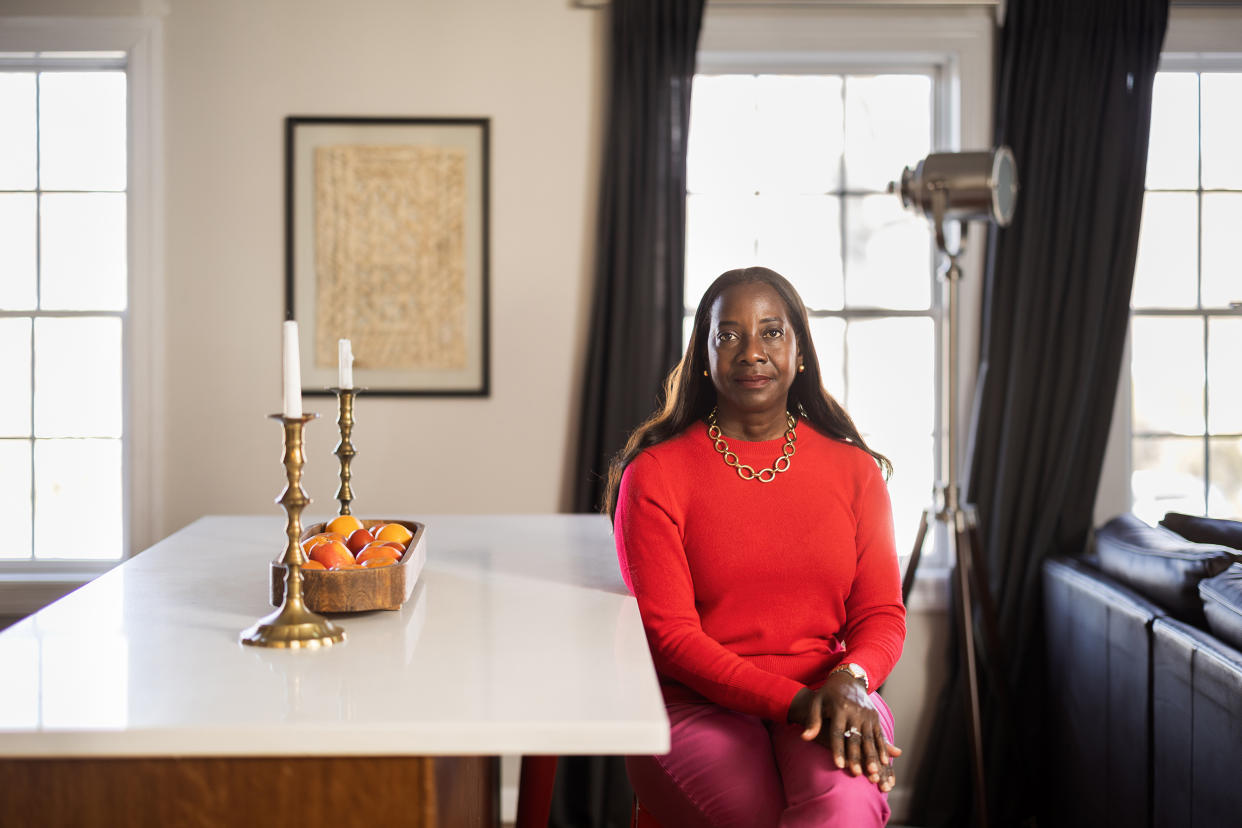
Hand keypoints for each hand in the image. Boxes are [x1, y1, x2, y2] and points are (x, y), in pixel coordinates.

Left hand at [788, 673, 901, 791]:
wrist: (849, 678)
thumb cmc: (828, 693)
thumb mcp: (817, 702)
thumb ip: (812, 720)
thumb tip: (804, 738)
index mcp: (839, 708)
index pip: (838, 732)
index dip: (838, 749)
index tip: (838, 765)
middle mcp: (855, 711)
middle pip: (854, 738)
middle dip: (856, 757)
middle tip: (856, 774)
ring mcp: (867, 714)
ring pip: (869, 739)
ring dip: (872, 757)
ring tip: (872, 773)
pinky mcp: (875, 717)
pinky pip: (879, 735)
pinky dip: (882, 749)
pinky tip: (884, 762)